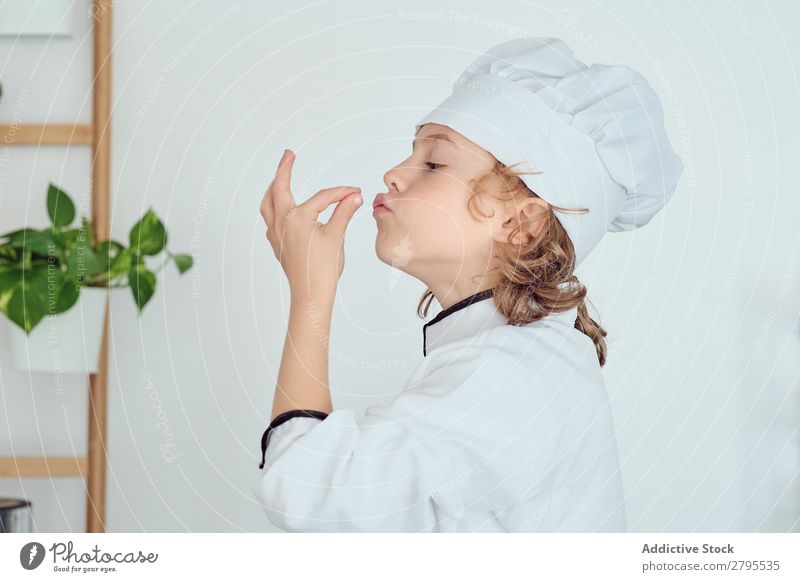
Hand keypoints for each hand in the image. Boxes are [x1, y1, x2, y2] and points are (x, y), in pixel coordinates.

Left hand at [260, 149, 362, 299]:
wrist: (310, 294)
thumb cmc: (322, 269)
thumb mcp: (337, 236)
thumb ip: (344, 212)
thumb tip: (354, 197)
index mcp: (297, 218)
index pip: (321, 197)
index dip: (340, 193)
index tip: (354, 192)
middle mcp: (281, 223)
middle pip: (277, 188)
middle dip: (283, 170)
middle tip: (288, 155)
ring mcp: (275, 234)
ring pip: (267, 203)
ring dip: (272, 188)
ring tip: (278, 177)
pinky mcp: (277, 245)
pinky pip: (269, 220)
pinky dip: (273, 208)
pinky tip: (279, 209)